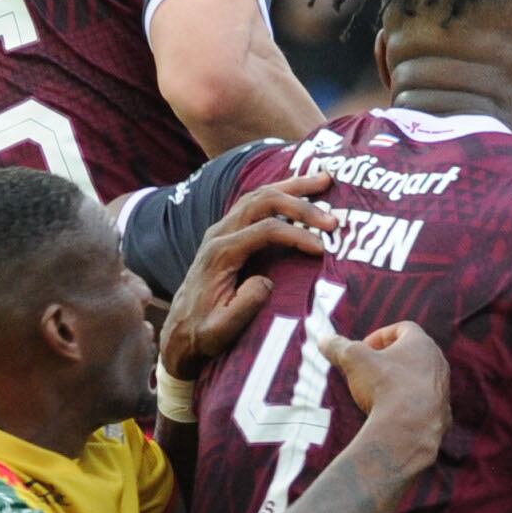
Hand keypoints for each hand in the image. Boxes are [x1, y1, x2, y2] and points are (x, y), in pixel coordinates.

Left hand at [160, 170, 336, 380]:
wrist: (179, 331)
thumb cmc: (203, 333)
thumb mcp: (221, 330)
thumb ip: (244, 306)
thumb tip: (266, 281)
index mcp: (220, 253)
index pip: (265, 230)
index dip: (296, 235)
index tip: (322, 248)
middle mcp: (219, 234)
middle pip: (262, 201)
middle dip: (300, 203)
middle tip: (332, 215)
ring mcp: (222, 229)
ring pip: (259, 195)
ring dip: (292, 186)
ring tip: (325, 179)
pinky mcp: (227, 232)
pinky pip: (255, 202)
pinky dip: (281, 192)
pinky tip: (301, 189)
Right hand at [322, 317, 449, 455]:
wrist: (408, 427)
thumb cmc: (384, 386)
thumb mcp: (353, 360)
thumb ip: (339, 347)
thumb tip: (324, 340)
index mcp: (421, 343)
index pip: (403, 328)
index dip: (380, 336)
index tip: (364, 349)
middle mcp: (437, 362)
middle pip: (412, 353)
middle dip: (389, 359)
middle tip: (369, 369)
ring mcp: (442, 388)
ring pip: (419, 378)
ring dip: (399, 381)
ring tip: (378, 393)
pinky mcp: (441, 412)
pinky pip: (423, 403)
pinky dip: (408, 404)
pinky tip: (391, 413)